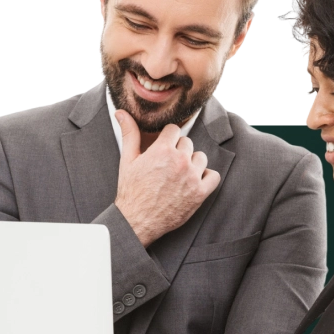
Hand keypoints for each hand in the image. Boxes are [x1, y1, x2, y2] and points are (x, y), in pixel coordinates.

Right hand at [113, 110, 220, 247]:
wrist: (137, 220)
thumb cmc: (131, 190)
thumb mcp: (127, 160)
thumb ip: (129, 133)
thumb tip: (120, 112)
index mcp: (163, 150)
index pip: (174, 130)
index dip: (167, 138)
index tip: (163, 148)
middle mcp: (180, 161)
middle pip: (187, 143)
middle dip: (178, 151)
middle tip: (168, 164)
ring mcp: (192, 177)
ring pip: (201, 157)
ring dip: (192, 163)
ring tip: (180, 174)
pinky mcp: (200, 193)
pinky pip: (213, 176)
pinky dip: (206, 178)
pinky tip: (194, 182)